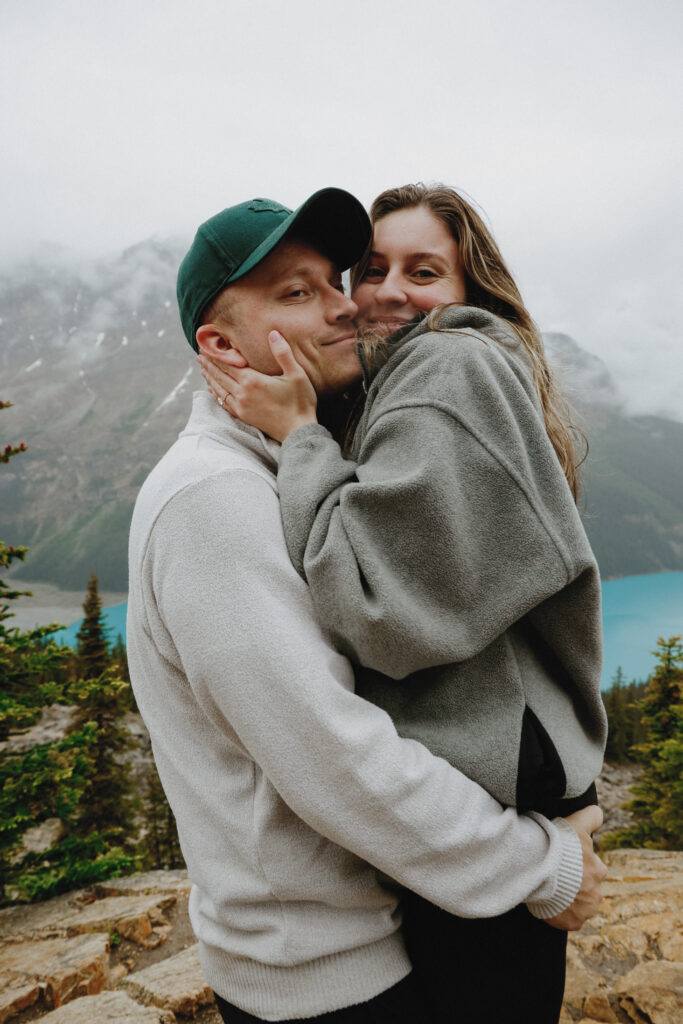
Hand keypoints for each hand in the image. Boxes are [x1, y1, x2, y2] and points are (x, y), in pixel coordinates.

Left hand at [197, 331, 317, 441]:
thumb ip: (283, 353)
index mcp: (252, 380)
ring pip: (219, 389)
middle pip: (220, 376)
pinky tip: (212, 390)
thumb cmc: (300, 402)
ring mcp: (241, 406)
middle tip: (200, 355)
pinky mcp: (243, 416)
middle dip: (209, 364)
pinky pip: (224, 403)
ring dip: (210, 378)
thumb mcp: (296, 374)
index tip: (206, 347)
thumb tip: (273, 333)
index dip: (216, 355)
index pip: (228, 364)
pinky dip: (216, 394)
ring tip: (203, 369)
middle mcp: (242, 393)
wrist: (299, 432)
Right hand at [544, 805, 606, 930]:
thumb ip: (592, 816)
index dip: (577, 864)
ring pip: (578, 906)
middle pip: (586, 889)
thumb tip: (598, 813)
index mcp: (598, 870)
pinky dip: (559, 915)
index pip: (591, 869)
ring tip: (550, 889)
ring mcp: (584, 910)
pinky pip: (568, 921)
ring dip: (568, 900)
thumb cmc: (558, 844)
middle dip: (574, 885)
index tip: (563, 862)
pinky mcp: (572, 923)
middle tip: (555, 875)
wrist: (539, 866)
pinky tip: (548, 903)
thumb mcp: (577, 823)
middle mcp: (596, 893)